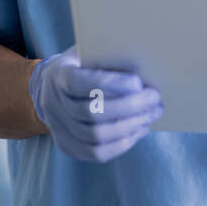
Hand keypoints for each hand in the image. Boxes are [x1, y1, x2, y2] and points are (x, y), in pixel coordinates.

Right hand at [28, 45, 162, 161]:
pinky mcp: (67, 146)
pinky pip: (97, 153)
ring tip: (152, 114)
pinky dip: (122, 144)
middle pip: (92, 113)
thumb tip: (144, 69)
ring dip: (130, 126)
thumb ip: (108, 58)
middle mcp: (53, 104)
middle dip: (129, 107)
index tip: (139, 82)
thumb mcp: (89, 52)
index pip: (81, 83)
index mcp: (58, 76)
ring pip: (96, 136)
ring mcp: (58, 128)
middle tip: (155, 98)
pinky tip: (139, 129)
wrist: (51, 87)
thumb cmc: (80, 65)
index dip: (111, 84)